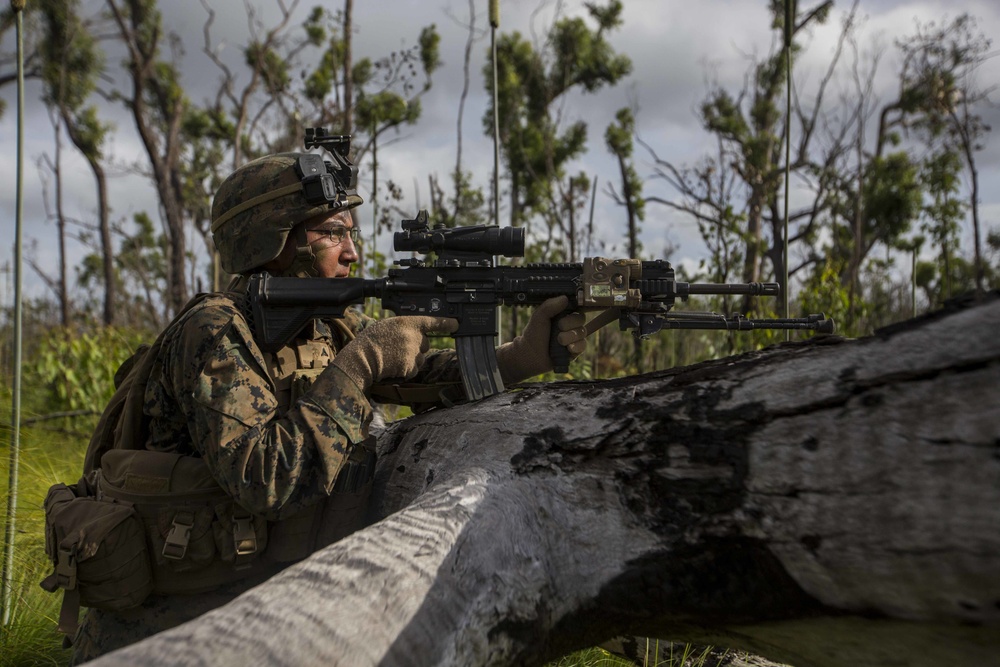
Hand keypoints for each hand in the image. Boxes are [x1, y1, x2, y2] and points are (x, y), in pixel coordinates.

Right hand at [332, 316, 458, 391]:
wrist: (363, 358)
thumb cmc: (371, 341)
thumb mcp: (388, 325)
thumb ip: (404, 328)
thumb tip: (415, 334)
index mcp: (408, 323)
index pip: (432, 321)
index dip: (446, 323)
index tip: (456, 323)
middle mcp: (414, 337)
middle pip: (425, 343)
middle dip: (416, 347)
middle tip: (397, 347)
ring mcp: (413, 352)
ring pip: (419, 358)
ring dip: (410, 359)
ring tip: (392, 357)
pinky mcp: (410, 367)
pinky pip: (413, 369)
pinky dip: (405, 370)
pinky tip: (393, 366)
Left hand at [496, 296, 586, 384]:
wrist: (530, 356)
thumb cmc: (533, 335)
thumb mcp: (539, 316)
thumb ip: (550, 306)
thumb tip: (565, 298)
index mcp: (561, 314)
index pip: (575, 307)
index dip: (572, 310)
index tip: (564, 313)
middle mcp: (569, 325)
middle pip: (581, 319)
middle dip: (570, 323)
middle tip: (559, 327)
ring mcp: (573, 337)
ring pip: (582, 332)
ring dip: (570, 336)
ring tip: (559, 340)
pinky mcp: (575, 350)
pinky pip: (582, 345)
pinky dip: (576, 346)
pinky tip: (568, 348)